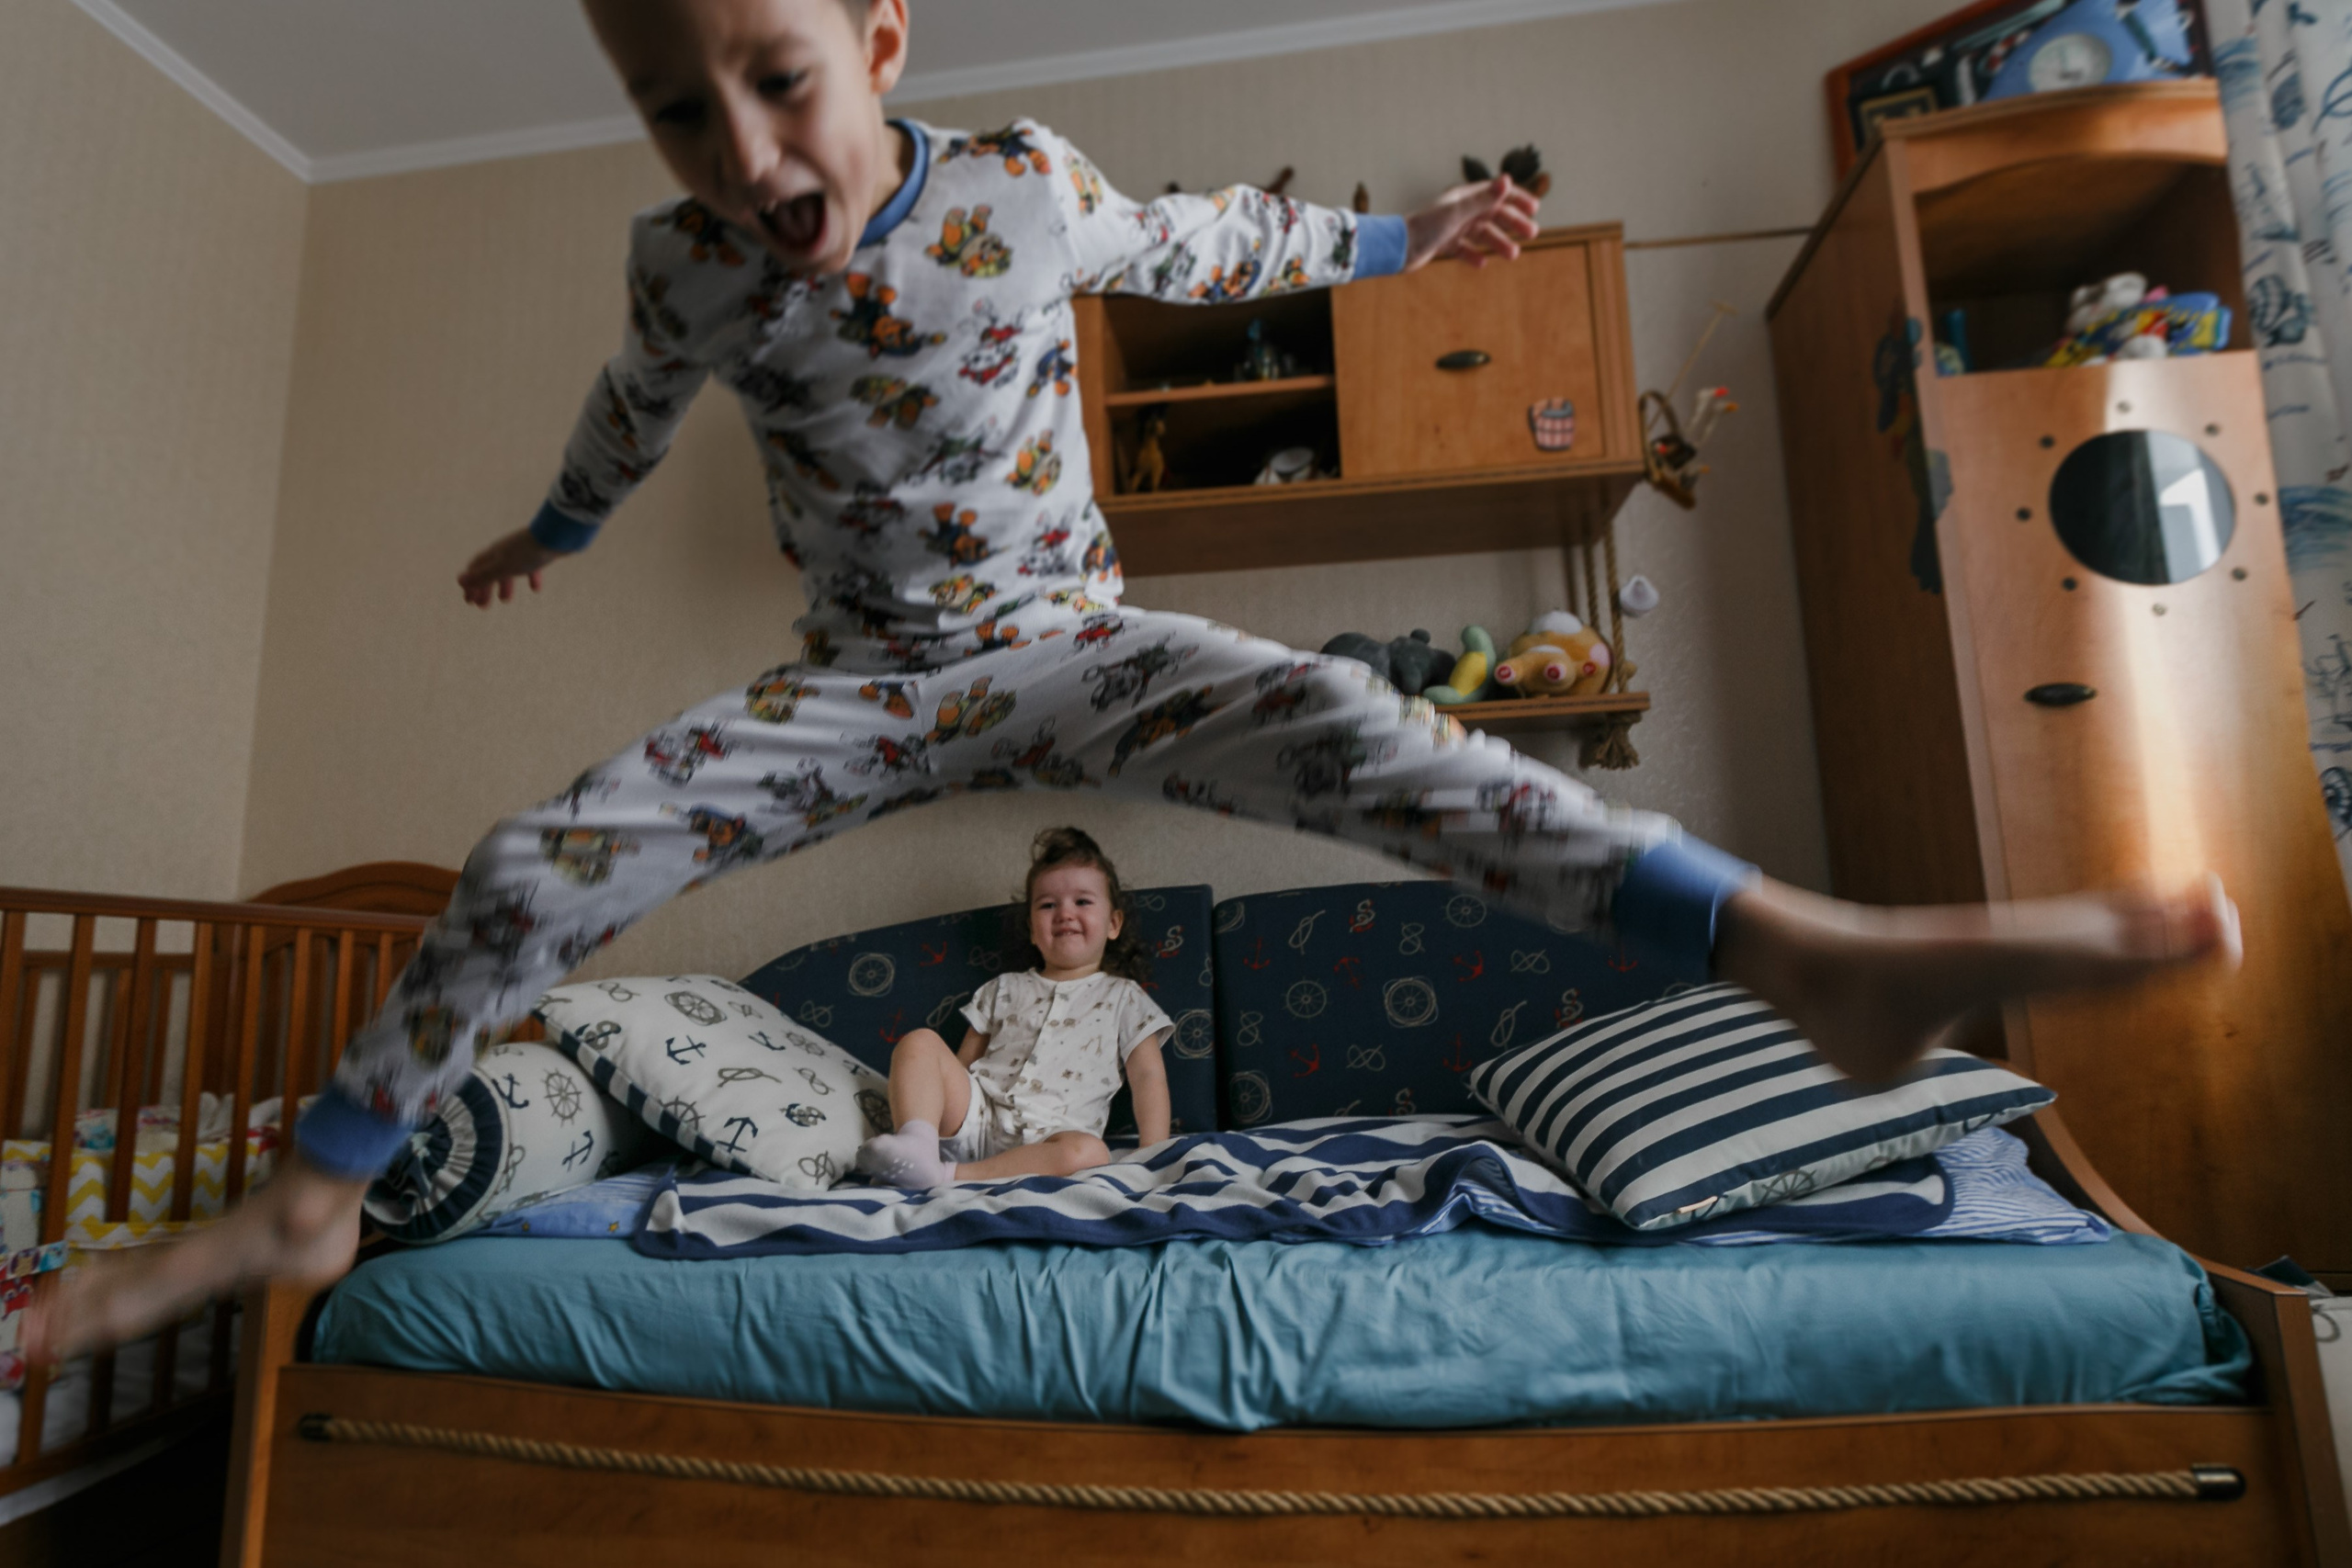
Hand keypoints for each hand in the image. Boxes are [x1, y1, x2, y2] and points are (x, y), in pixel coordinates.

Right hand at [458, 528, 561, 607]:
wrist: (556, 536)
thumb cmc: (526, 553)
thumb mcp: (502, 568)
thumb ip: (482, 576)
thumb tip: (459, 581)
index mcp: (493, 555)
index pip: (475, 570)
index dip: (470, 585)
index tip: (469, 602)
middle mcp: (504, 552)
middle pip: (489, 572)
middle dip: (484, 589)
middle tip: (483, 607)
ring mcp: (521, 552)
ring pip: (508, 571)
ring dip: (504, 586)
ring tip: (505, 600)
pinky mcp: (538, 554)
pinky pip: (531, 568)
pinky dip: (531, 579)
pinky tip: (536, 589)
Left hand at [1404, 175, 1541, 269]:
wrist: (1398, 247)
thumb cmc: (1427, 226)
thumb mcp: (1459, 212)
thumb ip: (1484, 198)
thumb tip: (1507, 180)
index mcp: (1464, 197)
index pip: (1496, 193)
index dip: (1517, 198)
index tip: (1535, 208)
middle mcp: (1459, 210)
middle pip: (1493, 214)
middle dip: (1513, 222)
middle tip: (1533, 233)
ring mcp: (1451, 227)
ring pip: (1481, 233)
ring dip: (1499, 242)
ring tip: (1514, 255)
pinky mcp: (1442, 244)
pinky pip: (1463, 249)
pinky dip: (1474, 255)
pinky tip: (1482, 263)